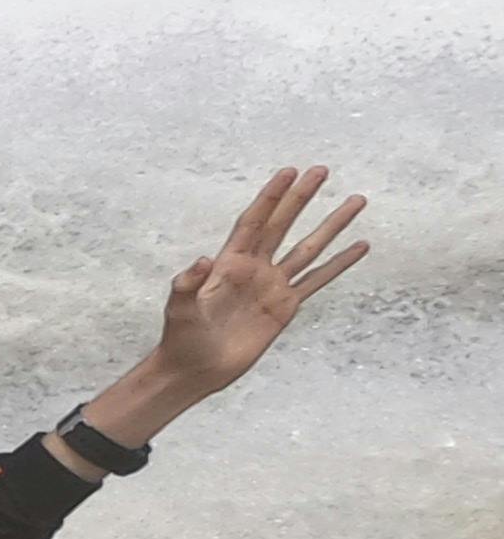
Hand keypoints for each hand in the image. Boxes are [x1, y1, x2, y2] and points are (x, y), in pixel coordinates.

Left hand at [144, 166, 369, 402]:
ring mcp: (273, 285)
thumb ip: (187, 285)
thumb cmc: (182, 337)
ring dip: (332, 225)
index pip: (254, 221)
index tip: (289, 172)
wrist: (197, 368)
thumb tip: (201, 260)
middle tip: (322, 170)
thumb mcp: (179, 309)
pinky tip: (360, 246)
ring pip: (309, 248)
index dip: (270, 197)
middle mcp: (255, 268)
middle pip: (283, 224)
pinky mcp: (286, 306)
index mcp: (229, 263)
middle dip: (301, 197)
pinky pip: (318, 280)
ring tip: (356, 200)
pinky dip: (339, 264)